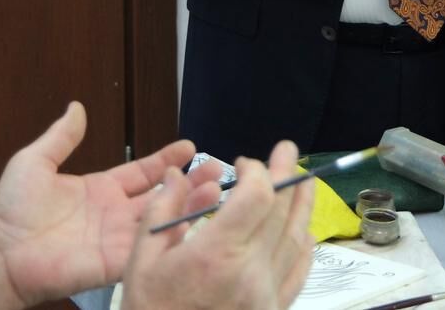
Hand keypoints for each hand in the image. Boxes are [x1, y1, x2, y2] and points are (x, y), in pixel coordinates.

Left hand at [0, 101, 217, 309]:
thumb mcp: (35, 162)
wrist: (0, 252)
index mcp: (101, 190)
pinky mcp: (116, 262)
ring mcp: (118, 239)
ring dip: (190, 208)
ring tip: (216, 192)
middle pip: (162, 196)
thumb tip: (75, 107)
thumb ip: (61, 137)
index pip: (143, 172)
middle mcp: (115, 214)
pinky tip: (195, 224)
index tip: (188, 145)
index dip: (165, 159)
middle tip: (216, 170)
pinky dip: (172, 238)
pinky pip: (150, 249)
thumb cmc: (12, 211)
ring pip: (163, 221)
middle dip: (191, 183)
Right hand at [123, 140, 314, 309]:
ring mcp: (268, 294)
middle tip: (286, 150)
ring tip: (303, 180)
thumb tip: (177, 173)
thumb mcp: (140, 263)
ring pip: (298, 237)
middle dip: (285, 174)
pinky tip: (302, 229)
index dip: (257, 171)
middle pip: (282, 210)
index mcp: (217, 255)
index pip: (258, 196)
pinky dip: (304, 243)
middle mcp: (251, 272)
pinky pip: (300, 270)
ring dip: (301, 203)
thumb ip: (162, 212)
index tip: (244, 163)